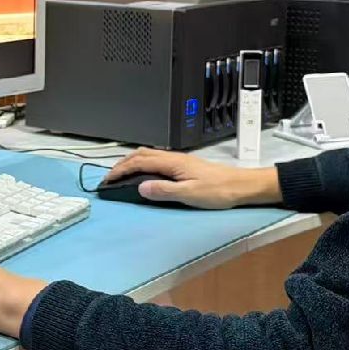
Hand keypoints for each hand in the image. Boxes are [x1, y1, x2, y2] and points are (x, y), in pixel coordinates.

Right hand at [102, 148, 281, 208]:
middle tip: (110, 177)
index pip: (139, 162)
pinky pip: (156, 159)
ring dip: (132, 162)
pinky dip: (143, 164)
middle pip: (141, 154)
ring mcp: (179, 160)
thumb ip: (164, 190)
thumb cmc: (218, 191)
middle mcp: (173, 157)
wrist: (241, 186)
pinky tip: (144, 173)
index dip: (120, 170)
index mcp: (172, 163)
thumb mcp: (189, 194)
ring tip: (122, 174)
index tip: (107, 180)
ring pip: (148, 155)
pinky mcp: (184, 165)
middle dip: (122, 164)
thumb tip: (141, 187)